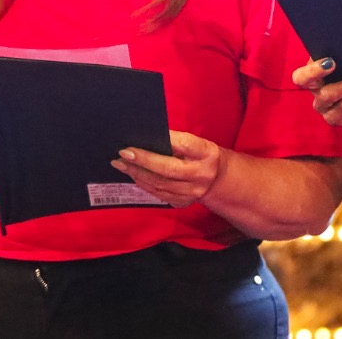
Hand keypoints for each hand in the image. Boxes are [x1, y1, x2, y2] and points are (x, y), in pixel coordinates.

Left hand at [110, 131, 224, 208]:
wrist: (219, 180)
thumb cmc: (202, 156)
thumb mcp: (198, 144)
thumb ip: (178, 142)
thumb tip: (147, 139)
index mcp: (207, 153)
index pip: (184, 145)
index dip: (163, 141)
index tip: (141, 139)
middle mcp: (201, 174)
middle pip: (168, 169)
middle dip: (143, 161)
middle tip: (123, 154)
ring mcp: (193, 192)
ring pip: (160, 184)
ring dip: (138, 174)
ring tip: (122, 165)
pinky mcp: (184, 203)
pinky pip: (159, 194)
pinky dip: (144, 184)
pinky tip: (134, 176)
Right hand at [291, 58, 341, 127]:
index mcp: (314, 74)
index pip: (301, 74)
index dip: (311, 68)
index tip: (330, 60)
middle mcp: (315, 90)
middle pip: (308, 84)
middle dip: (321, 72)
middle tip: (339, 64)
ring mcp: (323, 106)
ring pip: (329, 95)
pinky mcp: (334, 118)